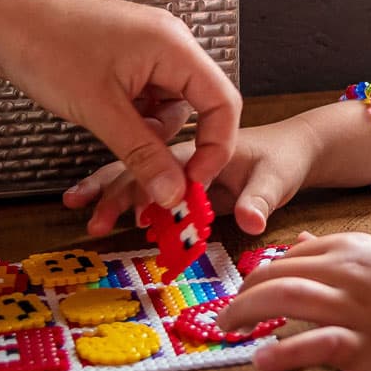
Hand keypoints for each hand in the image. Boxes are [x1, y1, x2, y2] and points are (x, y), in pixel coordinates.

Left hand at [0, 0, 241, 207]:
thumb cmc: (46, 48)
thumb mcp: (100, 110)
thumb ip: (143, 155)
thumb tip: (174, 194)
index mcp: (175, 47)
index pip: (223, 102)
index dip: (215, 147)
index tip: (193, 181)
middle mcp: (169, 44)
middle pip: (196, 106)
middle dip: (173, 143)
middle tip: (149, 174)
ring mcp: (147, 49)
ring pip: (167, 107)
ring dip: (147, 133)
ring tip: (108, 132)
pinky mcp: (125, 58)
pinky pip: (145, 98)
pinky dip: (131, 119)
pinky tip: (103, 120)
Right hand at [65, 118, 318, 235]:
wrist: (292, 148)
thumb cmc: (285, 157)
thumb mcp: (277, 179)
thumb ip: (261, 200)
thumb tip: (252, 222)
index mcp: (203, 148)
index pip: (168, 167)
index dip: (150, 190)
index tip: (133, 217)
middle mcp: (183, 152)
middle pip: (141, 167)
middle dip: (115, 193)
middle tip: (94, 220)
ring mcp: (177, 163)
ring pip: (133, 173)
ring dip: (106, 191)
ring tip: (77, 207)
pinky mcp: (177, 176)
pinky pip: (140, 182)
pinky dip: (115, 192)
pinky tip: (91, 204)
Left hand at [216, 231, 370, 370]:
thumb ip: (336, 251)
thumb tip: (298, 243)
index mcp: (349, 247)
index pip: (285, 257)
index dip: (255, 278)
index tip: (241, 297)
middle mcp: (347, 270)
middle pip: (275, 274)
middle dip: (241, 296)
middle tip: (226, 317)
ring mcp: (355, 306)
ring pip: (285, 297)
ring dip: (246, 313)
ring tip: (228, 330)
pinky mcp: (364, 344)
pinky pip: (313, 344)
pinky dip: (281, 354)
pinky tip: (259, 362)